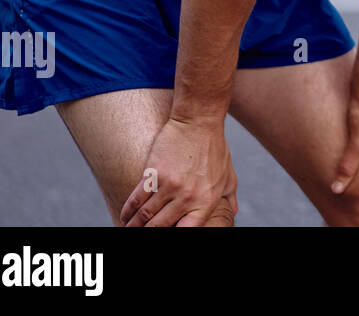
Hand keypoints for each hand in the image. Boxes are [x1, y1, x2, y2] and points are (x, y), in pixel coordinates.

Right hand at [120, 116, 237, 226]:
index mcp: (206, 201)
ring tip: (129, 229)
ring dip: (134, 225)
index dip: (174, 236)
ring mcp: (170, 185)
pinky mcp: (154, 173)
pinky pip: (136, 199)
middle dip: (148, 233)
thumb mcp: (229, 175)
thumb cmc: (215, 148)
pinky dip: (128, 210)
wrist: (199, 122)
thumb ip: (229, 197)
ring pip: (145, 215)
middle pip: (160, 226)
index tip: (165, 234)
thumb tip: (233, 212)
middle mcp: (188, 197)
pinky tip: (125, 216)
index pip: (188, 231)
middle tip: (140, 234)